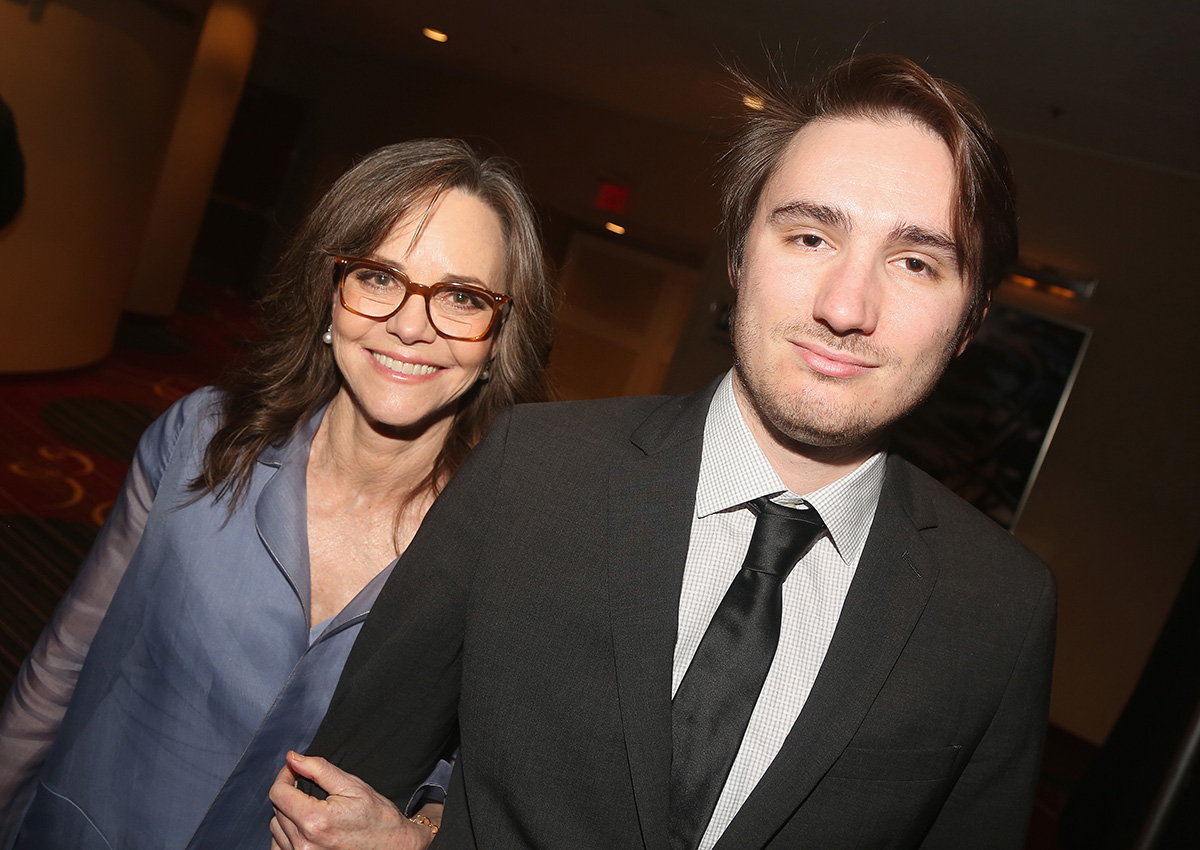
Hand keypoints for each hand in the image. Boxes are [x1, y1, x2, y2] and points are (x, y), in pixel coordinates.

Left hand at [269, 751, 439, 849]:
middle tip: (308, 787)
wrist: (392, 847)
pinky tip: (304, 828)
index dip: (285, 776)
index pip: (278, 793)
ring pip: (276, 828)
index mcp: (316, 820)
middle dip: (289, 793)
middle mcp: (305, 844)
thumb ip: (318, 770)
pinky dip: (286, 834)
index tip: (294, 770)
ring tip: (311, 808)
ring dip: (287, 813)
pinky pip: (279, 846)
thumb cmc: (377, 816)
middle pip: (277, 809)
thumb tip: (292, 758)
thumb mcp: (352, 786)